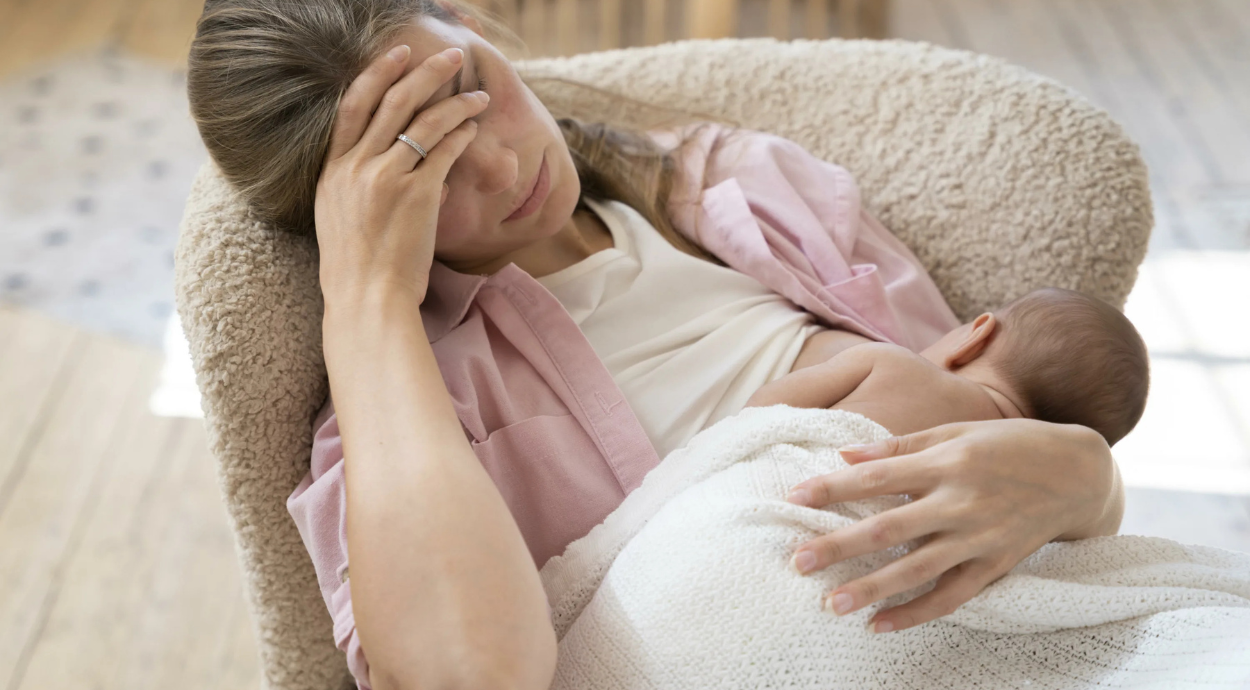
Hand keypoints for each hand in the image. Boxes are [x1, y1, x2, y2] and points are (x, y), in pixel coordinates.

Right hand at [314, 43, 489, 305]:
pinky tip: (473, 130)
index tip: (398, 55)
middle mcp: (354, 168)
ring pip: (423, 121)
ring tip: (478, 96)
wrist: (366, 299)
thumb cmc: (359, 269)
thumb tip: (394, 170)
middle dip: (425, 72)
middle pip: (391, 101)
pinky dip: (461, 136)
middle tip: (451, 57)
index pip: (352, 106)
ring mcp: (384, 179)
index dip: (376, 74)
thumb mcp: (341, 218)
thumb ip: (360, 186)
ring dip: (456, 103)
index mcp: (332, 171)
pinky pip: (443, 151)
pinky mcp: (415, 195)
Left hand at [785, 418, 1116, 633]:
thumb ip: (899, 447)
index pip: (878, 476)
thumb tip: (843, 456)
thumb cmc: (1007, 444)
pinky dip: (916, 613)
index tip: (795, 497)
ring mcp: (980, 537)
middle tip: (798, 561)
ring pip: (918, 570)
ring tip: (831, 604)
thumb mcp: (955, 431)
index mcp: (947, 462)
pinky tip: (879, 625)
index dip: (834, 487)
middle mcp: (961, 501)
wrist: (1078, 473)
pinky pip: (951, 596)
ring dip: (872, 589)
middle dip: (841, 545)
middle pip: (890, 528)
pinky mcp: (996, 565)